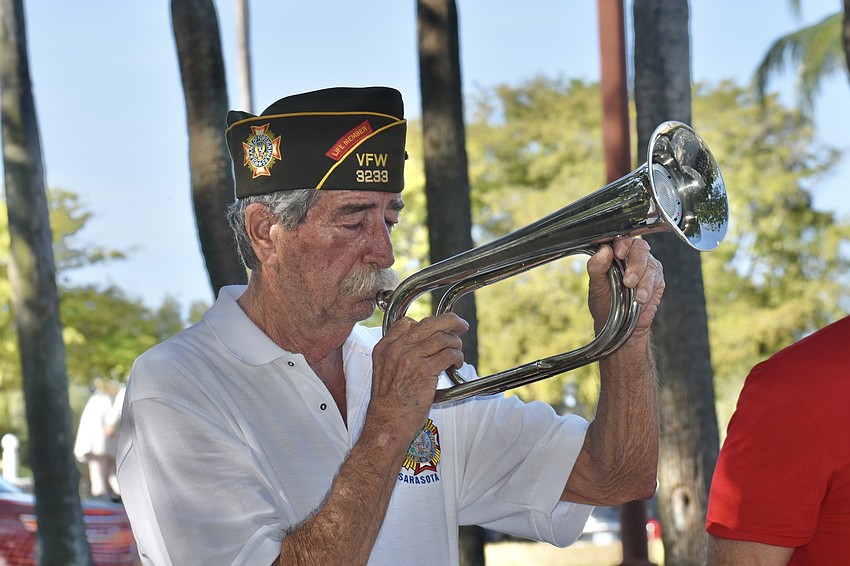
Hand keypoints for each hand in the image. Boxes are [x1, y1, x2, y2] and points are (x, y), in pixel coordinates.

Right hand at [367, 313, 467, 448]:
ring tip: (457, 355)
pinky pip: (448, 354)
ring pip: (442, 338)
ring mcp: (410, 358)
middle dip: (450, 321)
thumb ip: (397, 356)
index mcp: (384, 348)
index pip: (408, 322)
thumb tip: (422, 345)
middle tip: (461, 325)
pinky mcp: (424, 371)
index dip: (428, 324)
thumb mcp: (383, 373)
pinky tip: (456, 365)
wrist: (387, 425)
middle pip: (429, 323)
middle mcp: (396, 349)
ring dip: (455, 344)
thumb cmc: (389, 406)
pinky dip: (456, 357)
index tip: (438, 328)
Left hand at [586, 237, 663, 337]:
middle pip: (640, 249)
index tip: (618, 252)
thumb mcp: (596, 287)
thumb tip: (604, 251)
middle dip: (635, 265)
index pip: (622, 239)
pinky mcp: (656, 281)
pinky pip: (657, 279)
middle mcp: (632, 257)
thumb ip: (597, 267)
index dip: (623, 243)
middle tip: (628, 281)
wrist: (618, 327)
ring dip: (643, 281)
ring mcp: (646, 268)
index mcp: (615, 254)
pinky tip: (641, 298)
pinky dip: (649, 289)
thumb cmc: (605, 304)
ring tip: (636, 296)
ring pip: (650, 265)